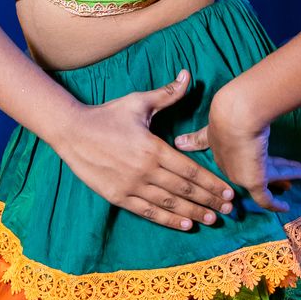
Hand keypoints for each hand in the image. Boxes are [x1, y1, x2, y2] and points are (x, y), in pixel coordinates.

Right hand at [55, 68, 237, 231]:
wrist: (71, 131)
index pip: (190, 170)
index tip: (229, 190)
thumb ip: (167, 94)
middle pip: (184, 190)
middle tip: (229, 209)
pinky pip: (148, 212)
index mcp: (153, 148)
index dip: (212, 183)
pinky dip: (168, 220)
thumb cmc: (106, 115)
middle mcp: (145, 170)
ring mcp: (131, 186)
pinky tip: (185, 225)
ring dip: (193, 213)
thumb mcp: (138, 102)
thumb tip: (188, 75)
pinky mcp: (117, 196)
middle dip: (209, 200)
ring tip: (212, 219)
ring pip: (169, 204)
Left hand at [174, 87, 300, 214]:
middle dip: (268, 169)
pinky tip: (285, 207)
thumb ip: (196, 109)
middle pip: (248, 169)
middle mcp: (227, 163)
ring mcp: (238, 174)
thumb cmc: (229, 107)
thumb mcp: (215, 106)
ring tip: (299, 173)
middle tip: (281, 174)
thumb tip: (182, 91)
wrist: (235, 115)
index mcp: (217, 143)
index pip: (224, 154)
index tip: (243, 160)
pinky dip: (274, 204)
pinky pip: (266, 198)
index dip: (234, 158)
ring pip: (265, 178)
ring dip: (283, 174)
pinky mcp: (253, 182)